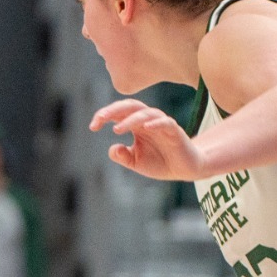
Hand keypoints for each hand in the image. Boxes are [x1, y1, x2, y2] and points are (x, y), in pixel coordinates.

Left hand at [90, 99, 205, 181]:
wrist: (184, 169)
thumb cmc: (159, 162)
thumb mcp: (136, 162)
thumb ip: (122, 156)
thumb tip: (112, 149)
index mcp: (136, 125)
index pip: (118, 113)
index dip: (104, 116)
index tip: (92, 126)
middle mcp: (147, 120)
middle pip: (129, 106)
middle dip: (113, 110)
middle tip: (99, 119)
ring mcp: (161, 124)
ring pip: (145, 113)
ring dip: (130, 119)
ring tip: (117, 129)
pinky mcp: (175, 131)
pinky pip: (165, 123)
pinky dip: (155, 123)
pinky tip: (145, 127)